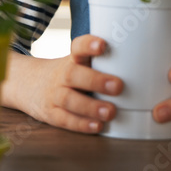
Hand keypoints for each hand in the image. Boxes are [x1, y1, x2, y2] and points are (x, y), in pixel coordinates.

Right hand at [1, 34, 123, 133]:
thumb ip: (102, 62)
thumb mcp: (78, 62)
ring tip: (111, 112)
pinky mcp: (50, 114)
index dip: (88, 44)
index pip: (77, 47)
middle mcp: (61, 75)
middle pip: (73, 74)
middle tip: (118, 86)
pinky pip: (64, 120)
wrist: (28, 84)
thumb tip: (142, 64)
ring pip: (68, 100)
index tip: (103, 44)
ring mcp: (53, 95)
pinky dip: (81, 124)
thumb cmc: (67, 73)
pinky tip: (97, 126)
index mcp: (72, 59)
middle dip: (96, 81)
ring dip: (90, 107)